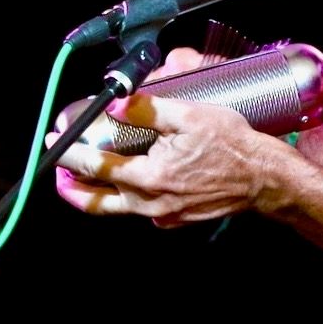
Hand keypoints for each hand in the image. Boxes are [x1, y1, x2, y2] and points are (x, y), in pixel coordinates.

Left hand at [49, 93, 276, 224]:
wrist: (264, 179)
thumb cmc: (234, 146)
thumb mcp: (191, 116)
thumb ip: (148, 109)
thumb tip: (115, 104)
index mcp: (150, 177)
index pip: (95, 167)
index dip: (71, 154)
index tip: (58, 143)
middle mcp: (151, 202)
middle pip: (96, 203)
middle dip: (71, 189)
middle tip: (59, 176)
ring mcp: (164, 214)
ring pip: (118, 209)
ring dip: (97, 195)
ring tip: (87, 183)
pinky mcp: (177, 219)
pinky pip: (143, 210)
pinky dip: (130, 197)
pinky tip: (136, 182)